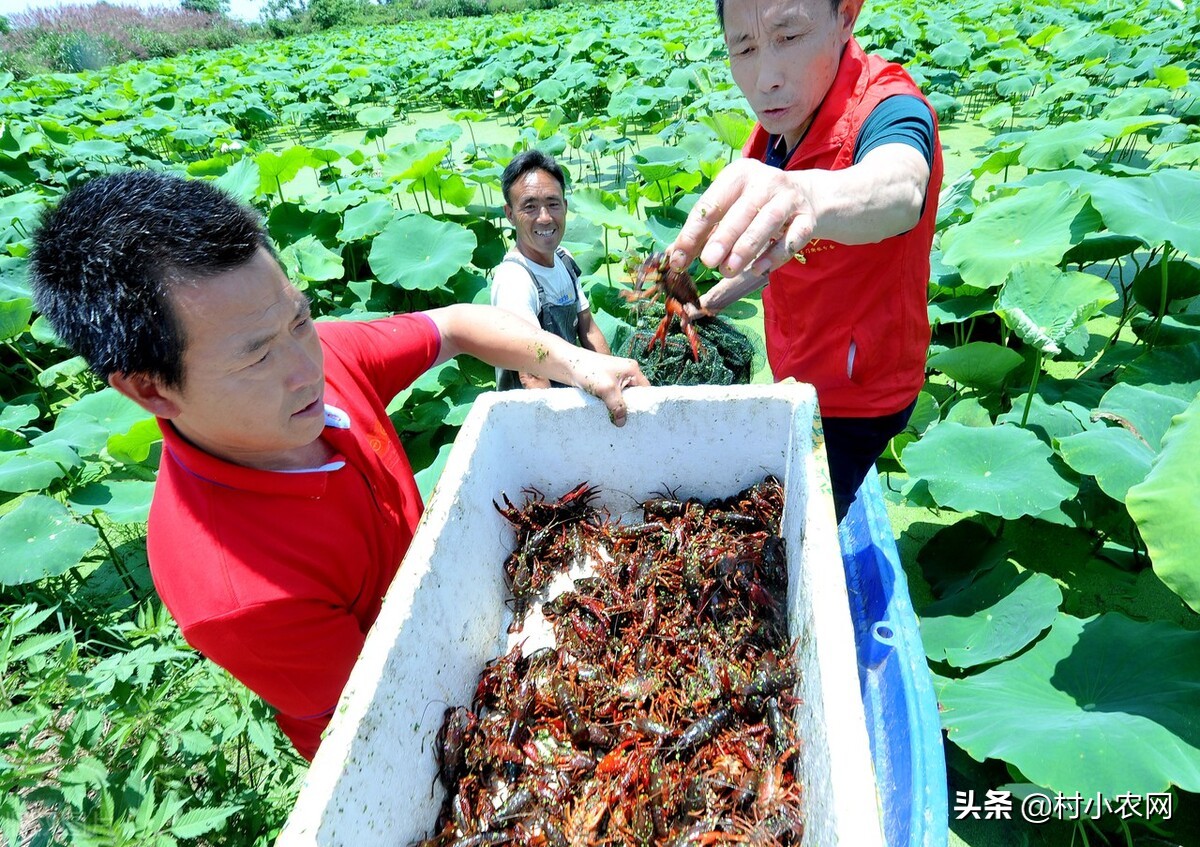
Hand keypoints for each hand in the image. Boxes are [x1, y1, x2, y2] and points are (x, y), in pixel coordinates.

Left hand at [567, 350, 648, 426]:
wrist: (567, 364)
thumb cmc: (589, 371)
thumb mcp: (607, 389)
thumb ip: (617, 406)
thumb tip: (622, 423)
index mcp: (632, 370)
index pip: (646, 389)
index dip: (645, 404)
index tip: (642, 418)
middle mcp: (626, 373)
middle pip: (635, 394)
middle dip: (631, 407)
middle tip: (630, 423)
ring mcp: (615, 378)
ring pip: (623, 397)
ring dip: (619, 408)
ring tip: (619, 422)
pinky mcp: (605, 383)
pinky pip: (613, 397)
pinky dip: (611, 405)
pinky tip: (609, 416)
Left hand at [669, 158, 814, 277]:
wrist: (806, 197)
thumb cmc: (755, 205)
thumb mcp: (730, 208)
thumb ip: (705, 231)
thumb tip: (676, 257)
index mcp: (738, 175)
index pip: (711, 203)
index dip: (693, 233)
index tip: (679, 259)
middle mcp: (765, 181)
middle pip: (742, 210)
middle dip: (723, 238)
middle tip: (708, 262)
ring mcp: (788, 198)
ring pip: (767, 221)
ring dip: (747, 247)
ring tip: (729, 270)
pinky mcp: (807, 217)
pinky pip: (793, 237)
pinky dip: (775, 254)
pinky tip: (758, 269)